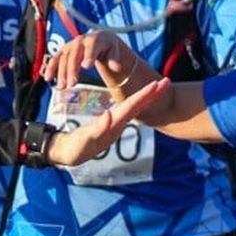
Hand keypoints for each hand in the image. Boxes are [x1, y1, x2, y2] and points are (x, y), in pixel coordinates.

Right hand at [40, 30, 137, 90]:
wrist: (100, 39)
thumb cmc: (109, 48)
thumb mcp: (114, 52)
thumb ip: (114, 59)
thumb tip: (115, 67)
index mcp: (94, 40)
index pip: (91, 47)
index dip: (88, 55)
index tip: (86, 67)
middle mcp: (80, 41)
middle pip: (74, 54)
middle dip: (72, 69)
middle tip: (72, 84)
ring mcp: (70, 46)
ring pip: (63, 58)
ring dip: (61, 72)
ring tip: (62, 87)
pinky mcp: (63, 52)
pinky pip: (55, 59)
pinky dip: (50, 68)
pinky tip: (48, 79)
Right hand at [44, 80, 169, 165]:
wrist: (68, 154)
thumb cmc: (77, 147)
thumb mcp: (86, 139)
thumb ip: (98, 129)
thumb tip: (110, 114)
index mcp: (114, 124)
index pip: (131, 106)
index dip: (143, 95)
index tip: (156, 84)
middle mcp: (117, 123)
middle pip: (137, 106)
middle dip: (152, 94)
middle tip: (167, 81)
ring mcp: (114, 124)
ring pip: (134, 108)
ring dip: (147, 97)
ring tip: (158, 86)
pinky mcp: (109, 123)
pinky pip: (126, 110)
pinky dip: (135, 102)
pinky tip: (141, 97)